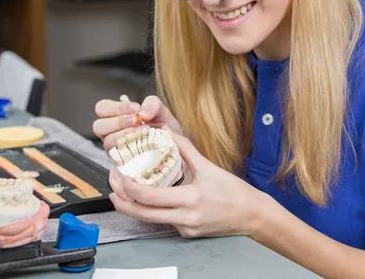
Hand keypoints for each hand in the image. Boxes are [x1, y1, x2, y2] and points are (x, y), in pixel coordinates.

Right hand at [93, 95, 182, 152]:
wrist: (173, 145)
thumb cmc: (162, 125)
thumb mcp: (160, 110)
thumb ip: (152, 104)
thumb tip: (143, 113)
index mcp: (115, 116)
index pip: (102, 108)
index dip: (116, 107)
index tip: (136, 108)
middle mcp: (110, 132)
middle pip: (98, 126)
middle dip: (118, 121)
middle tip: (136, 120)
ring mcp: (115, 148)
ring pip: (107, 141)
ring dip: (125, 134)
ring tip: (144, 131)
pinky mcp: (121, 161)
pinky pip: (118, 155)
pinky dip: (130, 147)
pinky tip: (143, 143)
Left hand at [109, 132, 266, 238]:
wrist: (252, 216)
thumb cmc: (234, 192)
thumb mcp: (209, 167)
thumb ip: (186, 149)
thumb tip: (167, 132)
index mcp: (191, 200)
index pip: (150, 198)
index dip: (130, 188)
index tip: (121, 176)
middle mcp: (185, 219)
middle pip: (143, 214)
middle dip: (122, 201)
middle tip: (112, 187)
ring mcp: (185, 228)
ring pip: (151, 219)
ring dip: (134, 206)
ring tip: (122, 192)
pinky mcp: (187, 233)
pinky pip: (165, 221)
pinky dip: (153, 209)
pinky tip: (149, 198)